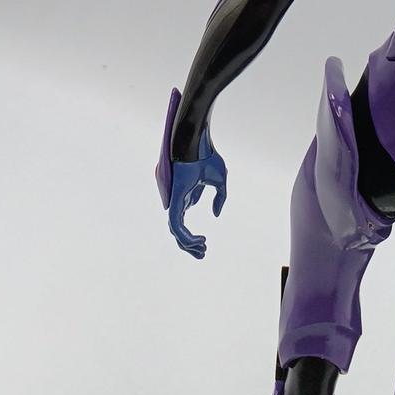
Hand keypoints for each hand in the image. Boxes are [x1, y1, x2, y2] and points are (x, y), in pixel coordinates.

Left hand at [155, 88, 227, 259]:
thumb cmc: (207, 156)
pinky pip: (176, 225)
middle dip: (189, 245)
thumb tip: (215, 214)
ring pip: (176, 230)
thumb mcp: (219, 179)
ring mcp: (175, 199)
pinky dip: (185, 236)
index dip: (192, 235)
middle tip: (202, 253)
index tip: (204, 244)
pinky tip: (198, 240)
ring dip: (188, 244)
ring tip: (202, 248)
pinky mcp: (175, 199)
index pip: (183, 220)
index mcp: (186, 193)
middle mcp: (178, 198)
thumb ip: (220, 198)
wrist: (196, 142)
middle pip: (178, 229)